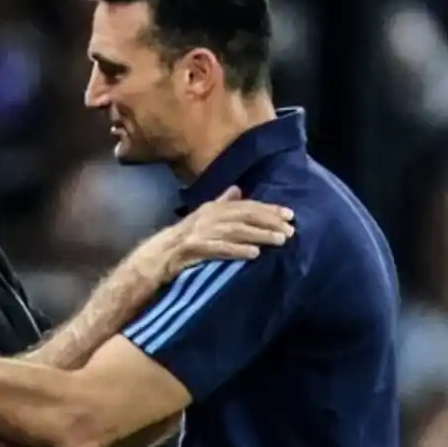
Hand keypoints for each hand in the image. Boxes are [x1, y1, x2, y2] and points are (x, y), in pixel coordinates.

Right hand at [141, 186, 294, 279]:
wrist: (157, 256)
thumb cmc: (183, 238)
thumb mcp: (203, 217)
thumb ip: (221, 203)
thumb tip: (238, 190)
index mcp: (213, 208)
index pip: (246, 205)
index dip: (269, 209)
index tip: (290, 214)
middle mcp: (208, 216)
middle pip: (245, 216)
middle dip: (269, 221)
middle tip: (290, 229)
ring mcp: (201, 232)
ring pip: (236, 231)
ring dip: (260, 235)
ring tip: (280, 240)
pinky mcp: (195, 248)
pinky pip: (220, 249)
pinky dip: (238, 250)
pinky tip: (254, 253)